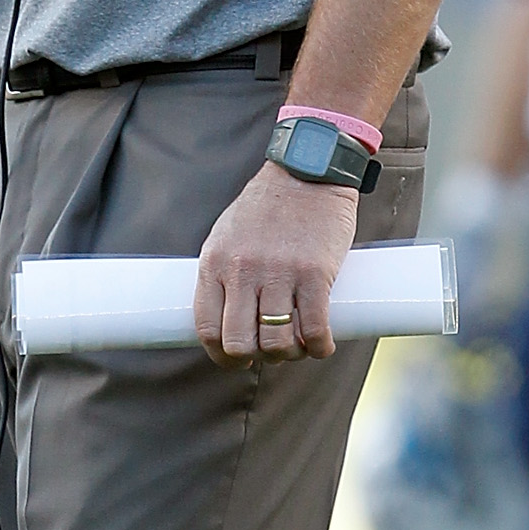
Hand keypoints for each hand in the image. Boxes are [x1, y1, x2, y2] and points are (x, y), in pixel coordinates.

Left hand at [194, 160, 359, 366]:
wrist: (308, 170)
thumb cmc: (268, 207)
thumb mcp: (227, 235)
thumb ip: (223, 273)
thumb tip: (226, 317)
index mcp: (215, 263)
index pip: (207, 327)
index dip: (221, 355)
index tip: (236, 359)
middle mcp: (242, 271)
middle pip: (239, 343)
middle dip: (255, 358)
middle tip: (269, 353)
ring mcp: (279, 273)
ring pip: (277, 342)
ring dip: (289, 354)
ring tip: (297, 345)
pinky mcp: (315, 273)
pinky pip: (313, 329)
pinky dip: (318, 347)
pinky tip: (321, 345)